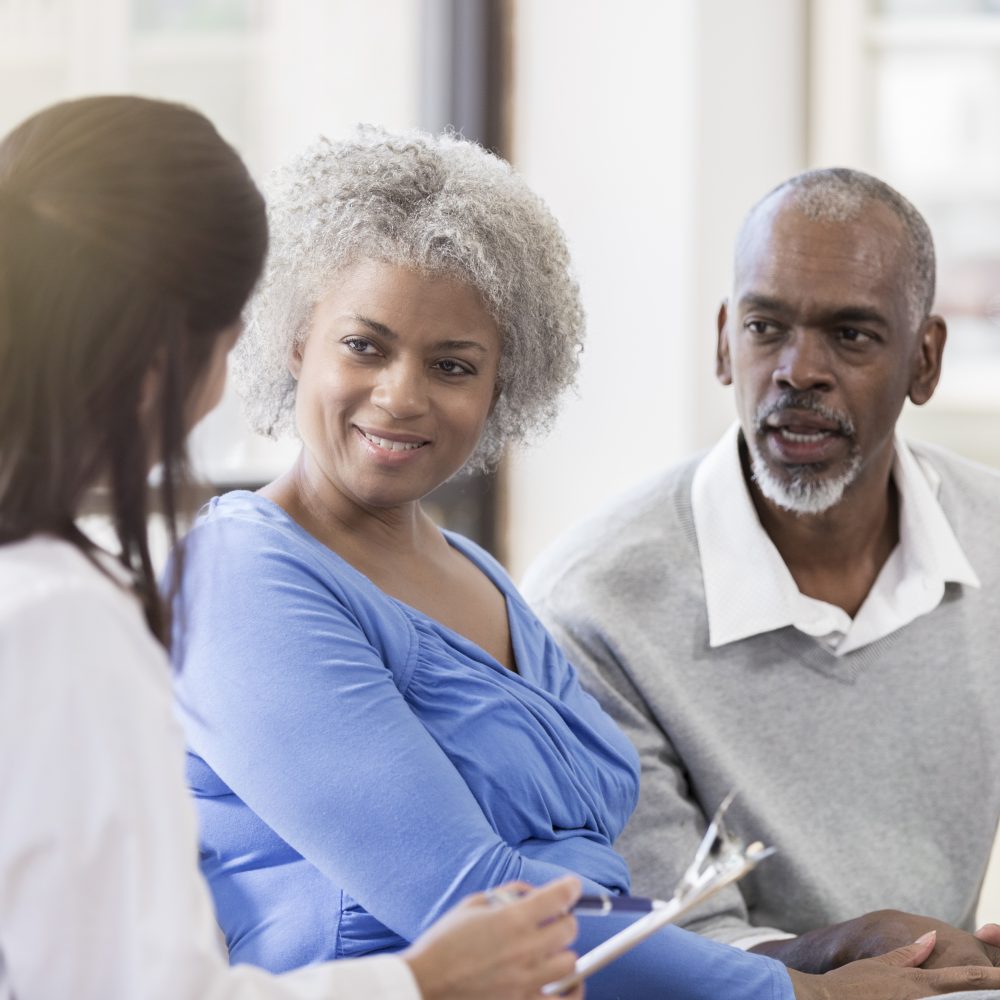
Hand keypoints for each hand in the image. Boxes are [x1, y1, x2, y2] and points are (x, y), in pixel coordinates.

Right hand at [403, 876, 582, 999]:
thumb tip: (531, 893)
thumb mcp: (471, 905)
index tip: (572, 887)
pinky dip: (570, 991)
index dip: (569, 888)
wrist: (425, 984)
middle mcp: (524, 949)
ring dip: (562, 953)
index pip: (558, 897)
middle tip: (552, 920)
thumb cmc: (443, 943)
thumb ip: (506, 894)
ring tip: (549, 951)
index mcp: (511, 920)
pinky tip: (566, 983)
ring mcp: (525, 981)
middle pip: (569, 929)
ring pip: (570, 963)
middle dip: (563, 919)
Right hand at [789, 930, 999, 998]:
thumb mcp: (880, 965)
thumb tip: (931, 938)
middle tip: (996, 987)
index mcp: (923, 983)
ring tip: (960, 994)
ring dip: (963, 999)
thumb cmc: (850, 984)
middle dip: (986, 993)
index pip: (970, 979)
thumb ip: (909, 954)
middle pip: (969, 998)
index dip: (995, 979)